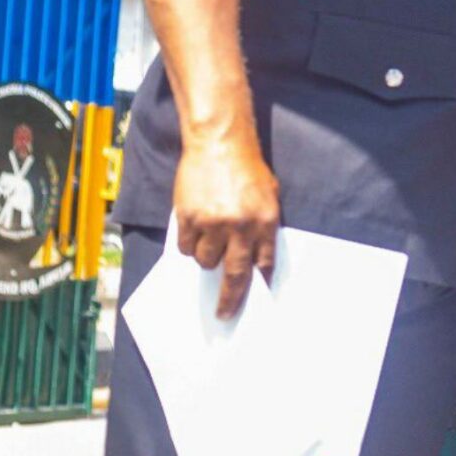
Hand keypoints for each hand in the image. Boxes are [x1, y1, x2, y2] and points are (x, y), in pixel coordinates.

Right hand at [173, 131, 280, 320]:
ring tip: (209, 237)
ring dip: (207, 257)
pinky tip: (194, 227)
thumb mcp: (268, 196)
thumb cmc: (245, 169)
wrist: (219, 142)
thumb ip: (262, 227)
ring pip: (206, 261)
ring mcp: (213, 223)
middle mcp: (240, 226)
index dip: (257, 284)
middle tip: (224, 314)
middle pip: (235, 276)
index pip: (263, 265)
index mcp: (265, 222)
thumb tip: (254, 262)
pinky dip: (190, 244)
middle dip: (230, 300)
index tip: (251, 301)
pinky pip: (187, 247)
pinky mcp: (189, 218)